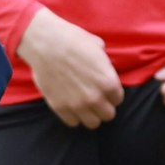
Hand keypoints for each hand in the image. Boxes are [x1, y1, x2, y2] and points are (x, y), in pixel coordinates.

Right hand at [17, 8, 122, 127]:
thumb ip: (104, 63)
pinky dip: (74, 116)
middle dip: (104, 107)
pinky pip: (73, 123)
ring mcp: (77, 105)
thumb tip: (103, 65)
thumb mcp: (97, 47)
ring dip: (90, 115)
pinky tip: (71, 106)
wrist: (46, 44)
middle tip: (96, 98)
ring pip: (93, 123)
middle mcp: (96, 97)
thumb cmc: (73, 40)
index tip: (105, 89)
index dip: (112, 94)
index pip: (118, 99)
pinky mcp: (60, 108)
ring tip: (85, 106)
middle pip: (108, 115)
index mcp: (109, 82)